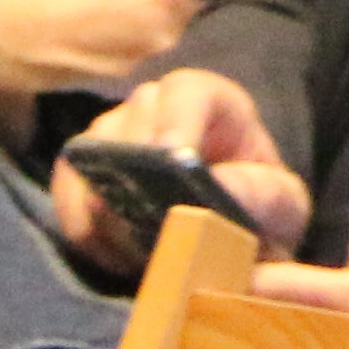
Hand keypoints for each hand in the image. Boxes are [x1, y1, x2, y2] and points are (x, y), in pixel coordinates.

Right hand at [60, 65, 312, 250]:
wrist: (234, 247)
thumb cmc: (261, 218)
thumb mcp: (281, 210)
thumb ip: (262, 196)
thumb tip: (220, 185)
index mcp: (218, 106)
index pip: (189, 91)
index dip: (176, 119)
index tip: (169, 158)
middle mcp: (161, 109)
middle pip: (134, 117)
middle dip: (136, 169)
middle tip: (148, 222)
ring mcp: (118, 135)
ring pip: (93, 150)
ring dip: (108, 203)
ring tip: (134, 253)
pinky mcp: (86, 172)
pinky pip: (67, 187)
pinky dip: (82, 223)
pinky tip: (112, 258)